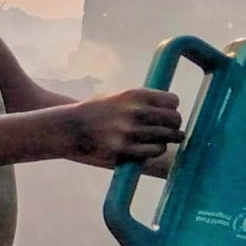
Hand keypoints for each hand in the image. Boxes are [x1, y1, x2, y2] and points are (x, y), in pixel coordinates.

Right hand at [61, 89, 182, 168]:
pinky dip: (155, 149)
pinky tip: (148, 147)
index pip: (172, 101)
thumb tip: (171, 108)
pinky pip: (155, 150)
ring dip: (166, 139)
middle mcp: (135, 111)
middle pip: (174, 119)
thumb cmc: (98, 111)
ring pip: (168, 136)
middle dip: (174, 125)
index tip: (167, 113)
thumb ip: (143, 101)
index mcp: (135, 94)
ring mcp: (130, 132)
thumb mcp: (120, 97)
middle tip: (170, 129)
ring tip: (159, 139)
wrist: (71, 127)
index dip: (172, 108)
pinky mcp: (125, 150)